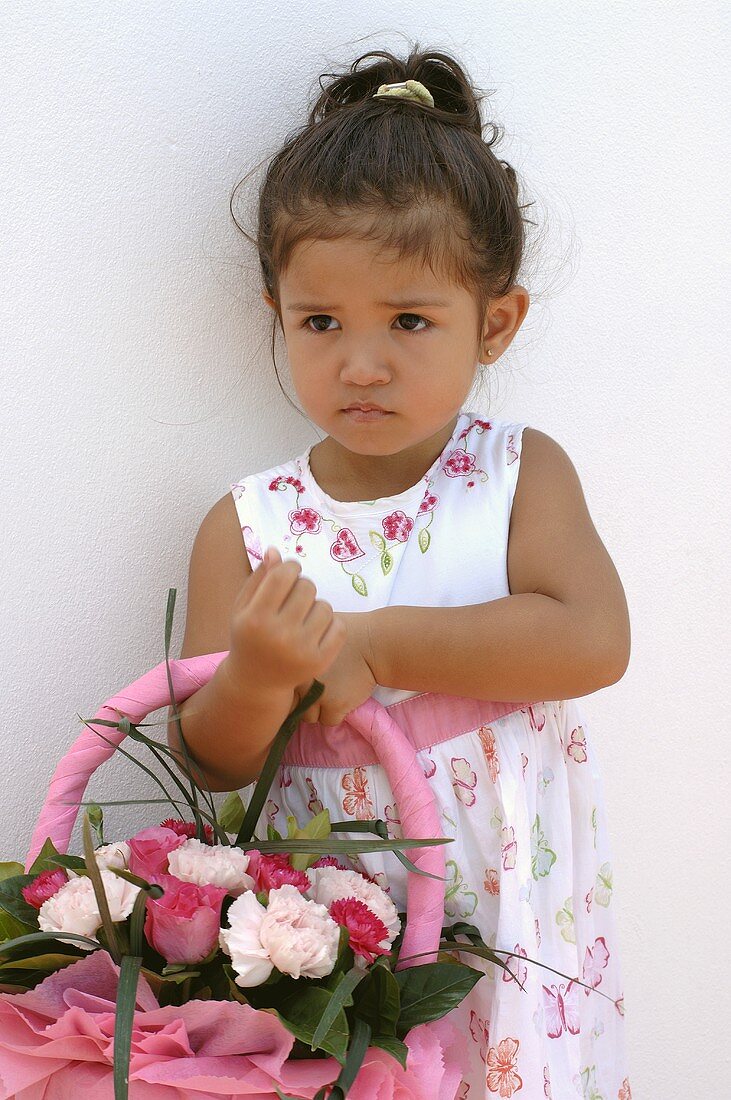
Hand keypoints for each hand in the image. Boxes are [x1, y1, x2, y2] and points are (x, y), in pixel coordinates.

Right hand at [227, 546, 346, 699]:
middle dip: (302, 587)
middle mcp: (278, 635)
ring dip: (316, 607)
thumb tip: (275, 551)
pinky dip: (331, 625)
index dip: (290, 567)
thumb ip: (259, 578)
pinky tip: (316, 631)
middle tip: (293, 600)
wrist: (257, 682)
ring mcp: (301, 651)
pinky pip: (339, 627)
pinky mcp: (319, 662)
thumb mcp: (244, 608)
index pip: (283, 574)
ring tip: (302, 618)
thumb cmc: (249, 637)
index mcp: (255, 619)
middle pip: (307, 587)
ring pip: (324, 606)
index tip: (288, 574)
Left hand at [292, 609, 377, 725]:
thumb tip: (283, 664)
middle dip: (305, 700)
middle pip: (294, 706)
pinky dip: (337, 713)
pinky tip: (344, 696)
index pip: (282, 688)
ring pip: (310, 717)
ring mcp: (317, 695)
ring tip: (333, 691)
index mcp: (292, 664)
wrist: (372, 643)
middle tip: (321, 687)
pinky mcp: (335, 706)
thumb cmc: (344, 636)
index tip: (305, 682)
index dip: (293, 687)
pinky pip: (329, 720)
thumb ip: (296, 650)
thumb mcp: (312, 634)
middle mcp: (301, 681)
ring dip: (320, 709)